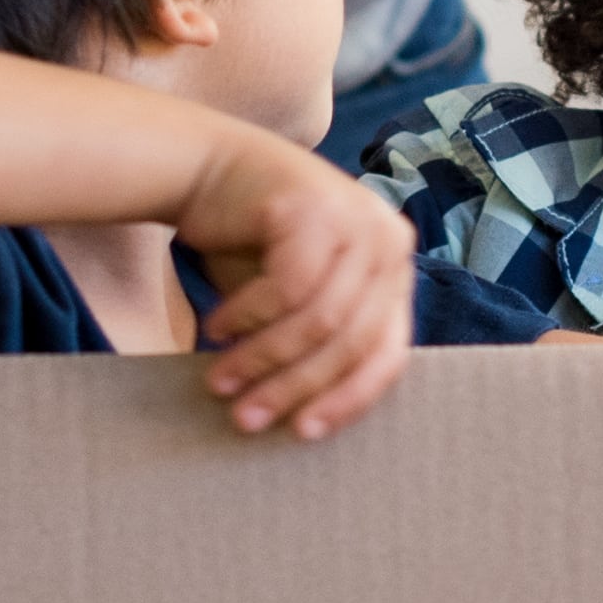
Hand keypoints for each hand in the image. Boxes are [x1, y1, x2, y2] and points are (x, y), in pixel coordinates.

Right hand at [176, 128, 418, 439]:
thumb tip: (314, 423)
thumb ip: (321, 344)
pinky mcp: (316, 205)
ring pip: (319, 320)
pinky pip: (286, 288)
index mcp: (396, 269)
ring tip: (220, 382)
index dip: (347, 399)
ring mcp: (358, 218)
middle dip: (295, 387)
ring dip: (262, 358)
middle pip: (353, 340)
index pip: (388, 352)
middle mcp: (389, 240)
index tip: (302, 434)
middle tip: (246, 419)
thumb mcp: (298, 301)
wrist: (206, 168)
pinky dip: (247, 317)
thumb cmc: (251, 245)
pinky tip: (216, 328)